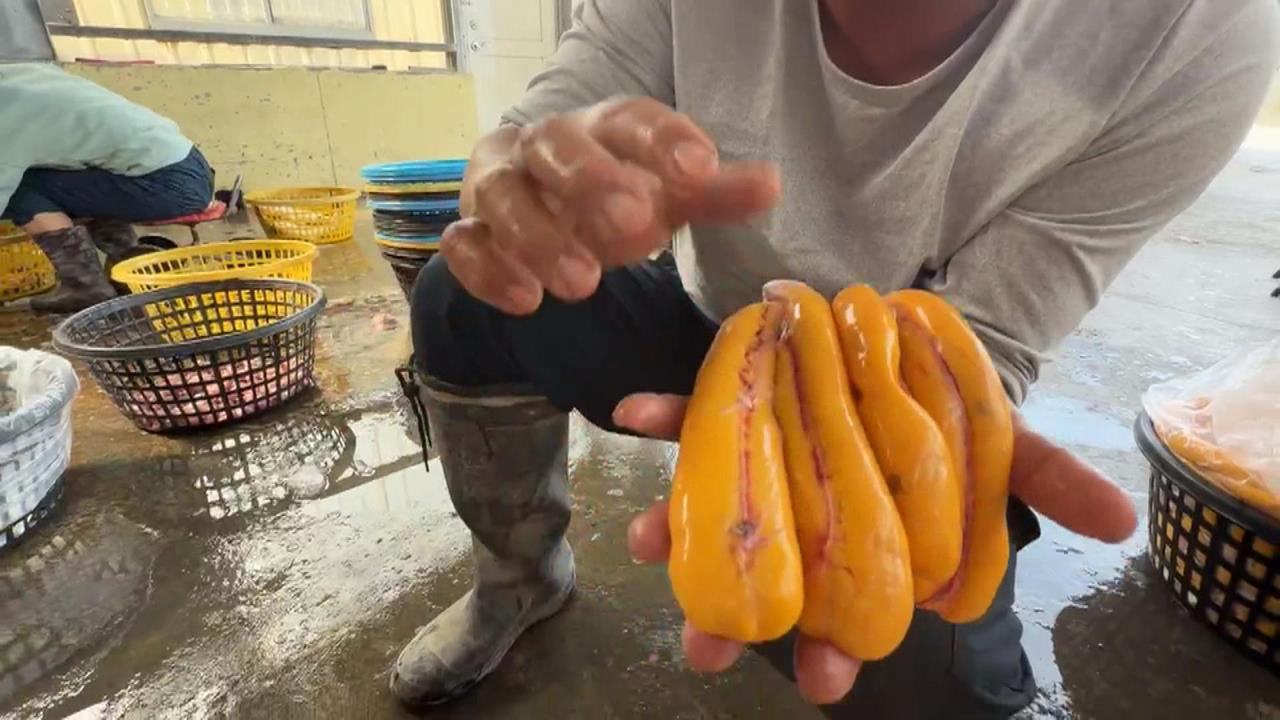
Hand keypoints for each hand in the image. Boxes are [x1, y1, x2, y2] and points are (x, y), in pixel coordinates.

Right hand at [443, 97, 780, 314]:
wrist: (538, 205)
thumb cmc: (612, 197)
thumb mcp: (666, 194)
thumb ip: (712, 193)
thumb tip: (772, 186)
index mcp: (602, 129)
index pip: (630, 119)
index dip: (663, 139)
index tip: (700, 168)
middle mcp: (544, 147)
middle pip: (556, 146)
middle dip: (591, 181)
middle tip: (633, 222)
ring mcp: (500, 186)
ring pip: (502, 195)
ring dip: (540, 236)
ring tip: (584, 284)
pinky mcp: (470, 230)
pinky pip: (464, 245)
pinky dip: (488, 270)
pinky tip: (526, 301)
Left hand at [613, 392, 1137, 704]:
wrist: (901, 340)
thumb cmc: (944, 411)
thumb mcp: (997, 444)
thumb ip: (1046, 481)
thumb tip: (1125, 522)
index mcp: (859, 536)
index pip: (846, 607)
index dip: (835, 647)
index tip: (826, 683)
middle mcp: (800, 507)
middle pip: (763, 572)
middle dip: (733, 616)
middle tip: (708, 651)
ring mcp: (758, 459)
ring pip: (712, 506)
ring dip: (674, 526)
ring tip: (647, 541)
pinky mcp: (733, 404)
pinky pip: (688, 412)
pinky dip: (660, 414)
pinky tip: (632, 415)